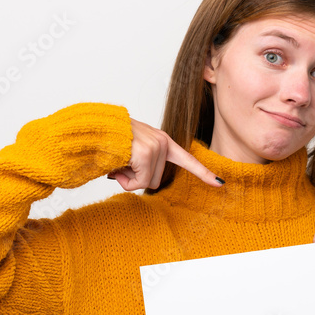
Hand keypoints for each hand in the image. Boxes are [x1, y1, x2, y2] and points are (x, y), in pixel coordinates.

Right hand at [107, 118, 222, 190]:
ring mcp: (156, 147)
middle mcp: (163, 142)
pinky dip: (125, 181)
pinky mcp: (146, 154)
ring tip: (118, 162)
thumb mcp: (133, 150)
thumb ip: (145, 163)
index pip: (187, 160)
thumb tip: (143, 183)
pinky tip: (116, 166)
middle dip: (137, 179)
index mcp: (162, 140)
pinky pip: (140, 183)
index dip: (203, 173)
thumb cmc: (108, 141)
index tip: (220, 184)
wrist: (93, 130)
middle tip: (122, 165)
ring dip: (129, 179)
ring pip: (149, 183)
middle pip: (158, 180)